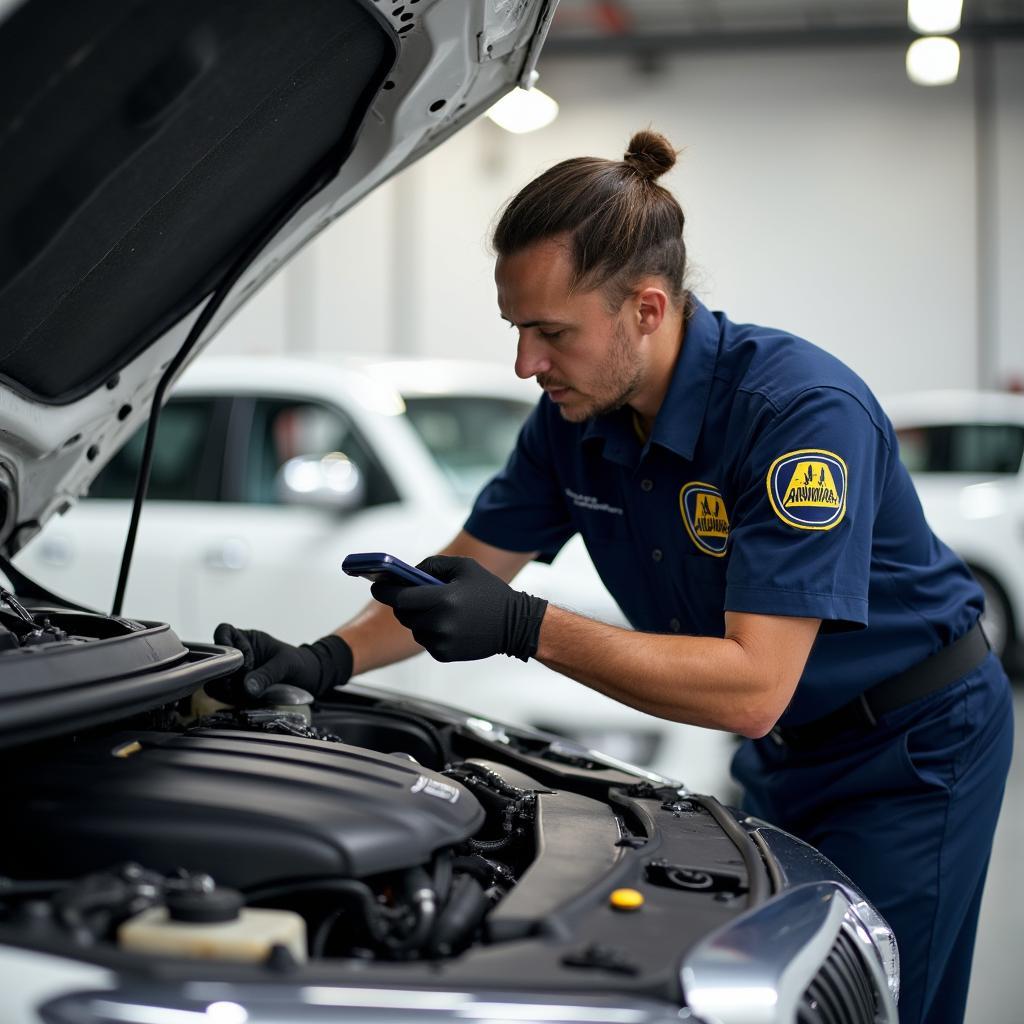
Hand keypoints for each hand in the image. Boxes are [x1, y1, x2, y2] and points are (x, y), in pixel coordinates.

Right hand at [211, 624, 352, 702]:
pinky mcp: (237, 691)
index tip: (239, 660)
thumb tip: (247, 687)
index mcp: (247, 639)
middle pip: (214, 660)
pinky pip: (224, 695)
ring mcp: (235, 674)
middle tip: (240, 684)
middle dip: (223, 673)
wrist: (310, 680)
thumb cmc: (300, 663)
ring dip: (226, 689)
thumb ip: (268, 673)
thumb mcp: (286, 664)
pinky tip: (245, 701)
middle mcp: (237, 655)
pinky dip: (231, 700)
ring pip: (216, 680)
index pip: (223, 632)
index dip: (224, 643)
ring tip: (246, 694)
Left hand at [370, 556, 547, 662]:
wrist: (514, 624)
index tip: (376, 585)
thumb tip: (407, 571)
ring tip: (437, 609)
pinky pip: (425, 640)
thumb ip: (432, 564)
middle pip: (403, 613)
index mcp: (443, 599)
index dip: (384, 590)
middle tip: (408, 594)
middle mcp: (439, 623)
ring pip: (413, 627)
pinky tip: (448, 624)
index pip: (400, 597)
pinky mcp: (444, 654)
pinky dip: (429, 631)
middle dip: (402, 603)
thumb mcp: (464, 567)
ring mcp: (441, 642)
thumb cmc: (490, 593)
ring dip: (417, 617)